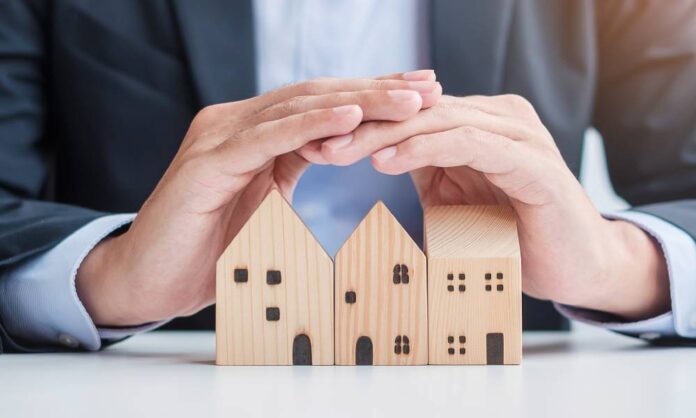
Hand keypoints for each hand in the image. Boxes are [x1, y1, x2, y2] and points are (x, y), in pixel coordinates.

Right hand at [76, 71, 442, 325]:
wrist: (148, 279)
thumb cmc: (206, 247)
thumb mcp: (262, 200)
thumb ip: (290, 168)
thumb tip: (335, 149)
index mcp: (251, 130)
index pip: (319, 104)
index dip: (370, 96)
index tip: (418, 95)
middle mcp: (234, 123)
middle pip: (316, 96)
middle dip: (376, 90)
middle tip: (428, 86)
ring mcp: (219, 137)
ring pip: (298, 108)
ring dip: (357, 102)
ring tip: (407, 100)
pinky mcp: (207, 163)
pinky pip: (267, 138)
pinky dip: (310, 125)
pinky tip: (349, 117)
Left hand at [321, 94, 668, 320]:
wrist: (575, 266)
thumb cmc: (513, 234)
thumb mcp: (456, 198)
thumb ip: (426, 170)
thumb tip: (374, 158)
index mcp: (479, 123)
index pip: (412, 114)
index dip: (363, 126)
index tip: (314, 144)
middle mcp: (499, 119)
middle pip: (419, 111)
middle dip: (363, 127)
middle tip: (316, 143)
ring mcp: (519, 136)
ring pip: (439, 120)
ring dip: (385, 135)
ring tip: (341, 151)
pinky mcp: (532, 162)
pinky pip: (470, 144)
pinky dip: (425, 149)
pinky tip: (387, 160)